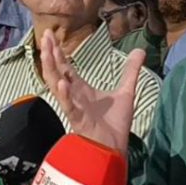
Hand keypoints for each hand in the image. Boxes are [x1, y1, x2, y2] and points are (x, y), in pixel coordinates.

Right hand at [39, 29, 143, 151]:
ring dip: (51, 69)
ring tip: (46, 52)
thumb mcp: (125, 92)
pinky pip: (69, 107)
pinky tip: (62, 83)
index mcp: (81, 89)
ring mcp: (74, 107)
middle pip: (57, 71)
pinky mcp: (79, 120)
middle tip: (44, 34)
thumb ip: (131, 71)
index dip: (58, 52)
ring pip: (56, 86)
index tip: (50, 35)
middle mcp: (74, 96)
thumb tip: (141, 50)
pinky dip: (65, 95)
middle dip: (50, 54)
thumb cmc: (115, 124)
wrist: (116, 149)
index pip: (65, 67)